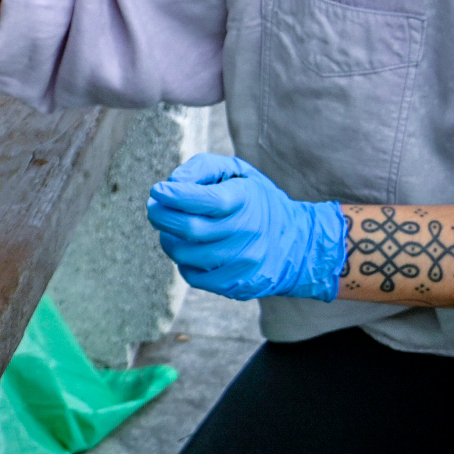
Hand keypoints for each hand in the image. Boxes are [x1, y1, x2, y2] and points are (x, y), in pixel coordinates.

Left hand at [146, 154, 347, 301]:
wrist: (298, 244)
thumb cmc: (255, 201)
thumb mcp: (237, 172)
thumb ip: (202, 168)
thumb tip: (172, 183)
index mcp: (248, 201)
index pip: (207, 200)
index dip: (175, 195)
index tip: (158, 190)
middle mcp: (249, 233)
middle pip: (190, 229)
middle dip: (161, 216)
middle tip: (154, 208)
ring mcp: (244, 262)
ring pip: (186, 255)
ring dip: (168, 240)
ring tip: (172, 229)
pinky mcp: (237, 285)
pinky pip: (193, 277)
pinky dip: (183, 261)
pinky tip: (190, 249)